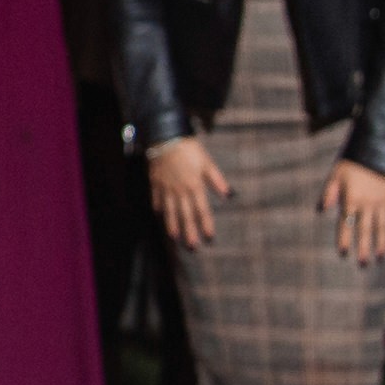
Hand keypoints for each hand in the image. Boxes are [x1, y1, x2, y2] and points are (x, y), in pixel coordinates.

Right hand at [148, 136, 231, 250]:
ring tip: (175, 238)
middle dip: (189, 232)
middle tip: (192, 247)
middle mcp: (180, 190)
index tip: (210, 237)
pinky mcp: (155, 182)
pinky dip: (158, 208)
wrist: (165, 136)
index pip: (202, 210)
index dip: (206, 225)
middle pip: (185, 215)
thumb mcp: (207, 162)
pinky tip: (159, 216)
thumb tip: (229, 195)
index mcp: (195, 185)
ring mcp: (166, 188)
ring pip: (169, 211)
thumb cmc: (189, 148)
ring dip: (172, 225)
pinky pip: (156, 199)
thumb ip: (217, 180)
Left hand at [319, 157, 384, 264]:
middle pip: (365, 230)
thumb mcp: (336, 174)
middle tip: (363, 263)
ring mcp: (383, 201)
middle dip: (363, 248)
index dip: (344, 239)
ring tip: (380, 256)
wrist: (377, 148)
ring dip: (381, 242)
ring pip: (382, 226)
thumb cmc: (352, 161)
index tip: (343, 253)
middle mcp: (368, 204)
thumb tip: (321, 209)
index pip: (346, 224)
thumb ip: (329, 192)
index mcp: (352, 199)